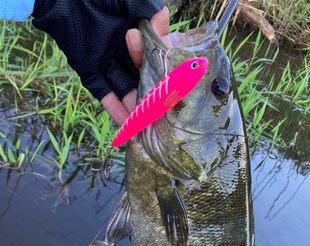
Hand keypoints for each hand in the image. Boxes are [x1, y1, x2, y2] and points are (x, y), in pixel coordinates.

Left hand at [32, 0, 169, 125]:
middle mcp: (123, 51)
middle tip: (162, 114)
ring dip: (136, 108)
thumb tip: (164, 23)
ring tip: (148, 125)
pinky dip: (115, 109)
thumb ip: (150, 9)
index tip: (176, 88)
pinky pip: (103, 93)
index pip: (155, 57)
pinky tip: (127, 124)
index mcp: (136, 34)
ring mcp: (106, 63)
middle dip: (152, 97)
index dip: (165, 72)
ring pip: (125, 90)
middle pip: (141, 78)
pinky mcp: (88, 71)